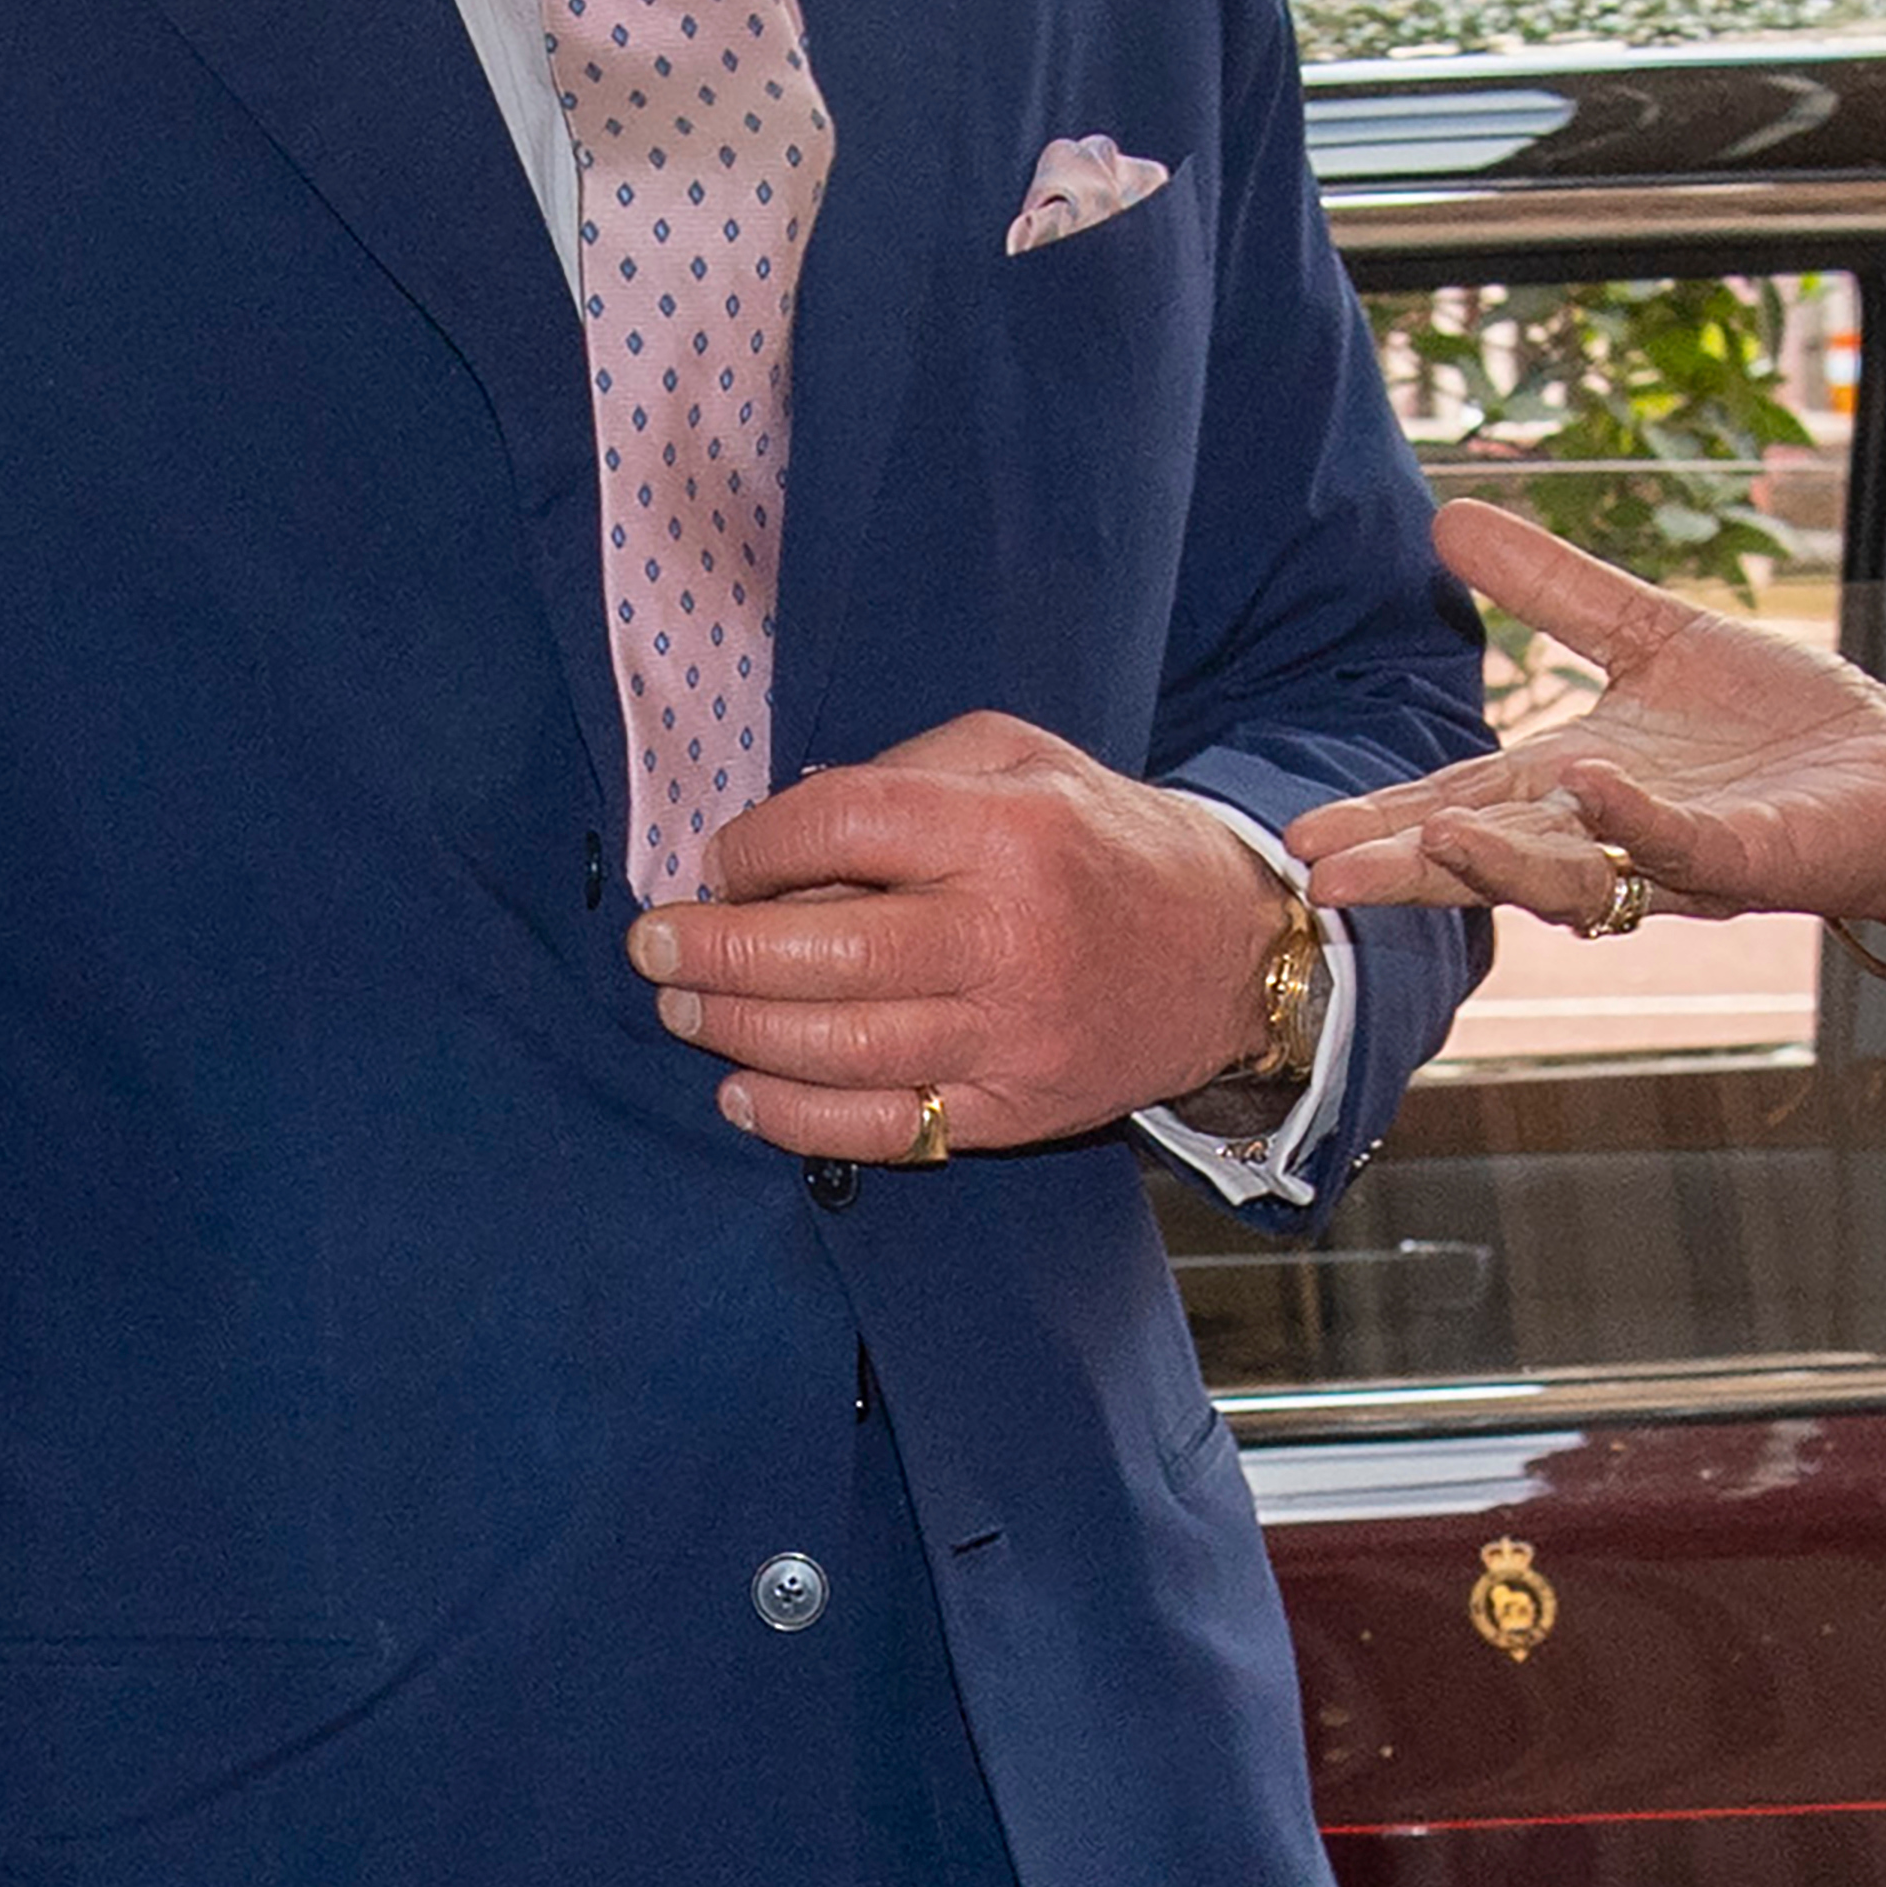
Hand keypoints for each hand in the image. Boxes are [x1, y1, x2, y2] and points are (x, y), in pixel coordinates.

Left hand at [627, 712, 1283, 1161]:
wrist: (1231, 954)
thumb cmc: (1110, 843)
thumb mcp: (1027, 759)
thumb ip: (909, 771)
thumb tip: (787, 818)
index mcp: (1011, 829)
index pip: (847, 823)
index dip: (759, 843)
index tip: (720, 859)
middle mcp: (1010, 934)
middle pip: (827, 948)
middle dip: (716, 950)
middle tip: (654, 946)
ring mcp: (1012, 1033)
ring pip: (841, 1046)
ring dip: (738, 1031)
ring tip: (683, 1009)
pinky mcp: (1015, 1108)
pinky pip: (883, 1127)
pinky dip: (796, 1118)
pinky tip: (743, 1092)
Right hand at [1287, 500, 1885, 942]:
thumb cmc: (1776, 721)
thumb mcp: (1648, 637)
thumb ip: (1553, 589)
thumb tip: (1447, 519)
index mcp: (1577, 791)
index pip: (1465, 809)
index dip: (1388, 824)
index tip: (1305, 838)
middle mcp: (1617, 838)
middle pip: (1498, 859)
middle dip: (1417, 869)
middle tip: (1327, 877)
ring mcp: (1685, 855)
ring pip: (1582, 872)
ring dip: (1510, 862)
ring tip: (1437, 838)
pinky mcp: (1762, 856)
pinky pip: (1690, 846)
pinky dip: (1639, 819)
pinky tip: (1589, 781)